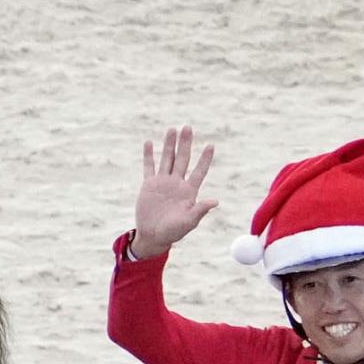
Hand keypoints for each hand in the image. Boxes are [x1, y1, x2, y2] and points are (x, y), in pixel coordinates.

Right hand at [133, 125, 218, 257]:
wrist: (153, 236)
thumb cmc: (173, 232)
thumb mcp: (188, 222)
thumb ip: (200, 210)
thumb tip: (215, 201)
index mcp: (189, 191)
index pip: (199, 171)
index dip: (205, 159)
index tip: (211, 145)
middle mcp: (177, 183)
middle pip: (183, 159)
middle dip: (185, 144)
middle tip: (187, 127)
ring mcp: (163, 182)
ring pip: (167, 159)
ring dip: (169, 145)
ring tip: (172, 129)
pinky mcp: (149, 185)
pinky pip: (149, 167)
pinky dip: (148, 155)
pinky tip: (149, 143)